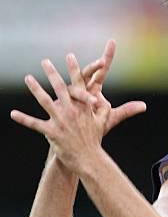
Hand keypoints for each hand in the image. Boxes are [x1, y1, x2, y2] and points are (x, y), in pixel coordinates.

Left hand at [11, 55, 109, 173]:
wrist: (89, 160)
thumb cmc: (94, 141)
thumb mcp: (103, 122)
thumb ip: (104, 109)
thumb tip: (105, 99)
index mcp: (84, 107)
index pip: (78, 84)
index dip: (74, 69)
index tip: (70, 56)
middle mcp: (72, 111)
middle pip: (60, 88)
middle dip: (52, 73)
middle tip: (45, 61)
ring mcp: (61, 121)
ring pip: (45, 101)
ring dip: (36, 88)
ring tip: (28, 78)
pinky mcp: (52, 133)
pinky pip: (35, 124)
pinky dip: (24, 119)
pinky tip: (13, 114)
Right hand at [69, 39, 145, 134]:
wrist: (74, 139)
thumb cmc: (91, 127)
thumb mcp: (110, 118)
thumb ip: (126, 110)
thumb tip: (144, 106)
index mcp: (93, 89)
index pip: (102, 71)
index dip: (107, 57)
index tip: (112, 42)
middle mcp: (81, 88)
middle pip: (88, 73)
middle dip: (94, 67)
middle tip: (102, 61)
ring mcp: (69, 95)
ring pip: (76, 85)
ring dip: (82, 88)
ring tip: (93, 98)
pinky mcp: (61, 104)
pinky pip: (67, 99)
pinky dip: (72, 102)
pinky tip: (77, 105)